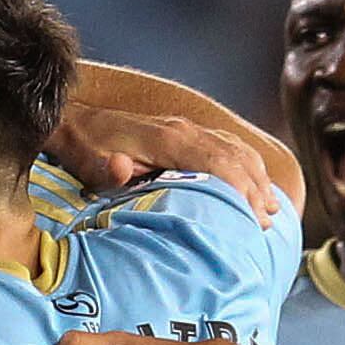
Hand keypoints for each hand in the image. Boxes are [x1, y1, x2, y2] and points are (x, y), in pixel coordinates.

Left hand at [47, 79, 285, 220]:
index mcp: (168, 140)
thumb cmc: (83, 150)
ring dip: (256, 177)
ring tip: (270, 208)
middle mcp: (183, 130)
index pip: (218, 163)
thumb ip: (105, 171)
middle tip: (267, 222)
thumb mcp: (87, 164)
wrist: (74, 122)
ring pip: (235, 149)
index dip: (240, 190)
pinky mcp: (184, 131)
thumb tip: (120, 169)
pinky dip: (247, 162)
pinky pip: (226, 143)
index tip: (255, 217)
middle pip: (233, 158)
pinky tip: (256, 181)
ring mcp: (185, 128)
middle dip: (255, 190)